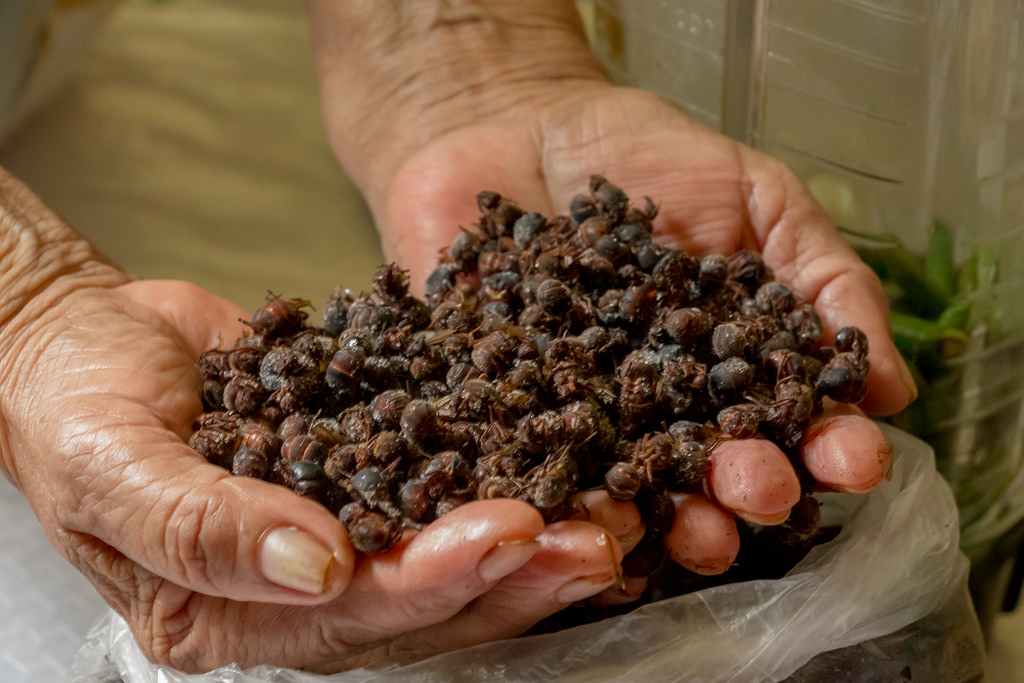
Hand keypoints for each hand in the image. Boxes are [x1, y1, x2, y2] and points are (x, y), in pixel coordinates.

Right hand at [0, 171, 623, 671]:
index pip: (345, 619)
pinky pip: (434, 484)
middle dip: (510, 573)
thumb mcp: (108, 464)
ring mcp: (330, 537)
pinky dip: (497, 476)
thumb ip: (199, 524)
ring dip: (527, 540)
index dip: (430, 581)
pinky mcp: (356, 471)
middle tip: (594, 538)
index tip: (507, 533)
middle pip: (416, 605)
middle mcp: (291, 595)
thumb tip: (312, 562)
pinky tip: (559, 458)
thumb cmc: (73, 408)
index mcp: (224, 617)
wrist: (80, 343)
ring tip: (608, 511)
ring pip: (442, 556)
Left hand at [307, 0, 911, 597]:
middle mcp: (655, 410)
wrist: (516, 120)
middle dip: (743, 488)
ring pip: (621, 487)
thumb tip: (894, 385)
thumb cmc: (648, 154)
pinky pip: (522, 464)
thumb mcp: (758, 197)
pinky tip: (575, 515)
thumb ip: (823, 278)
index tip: (853, 458)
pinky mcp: (496, 409)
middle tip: (761, 490)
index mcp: (726, 371)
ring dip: (660, 517)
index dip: (826, 448)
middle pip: (706, 470)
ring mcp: (574, 416)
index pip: (786, 424)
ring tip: (690, 530)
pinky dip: (549, 495)